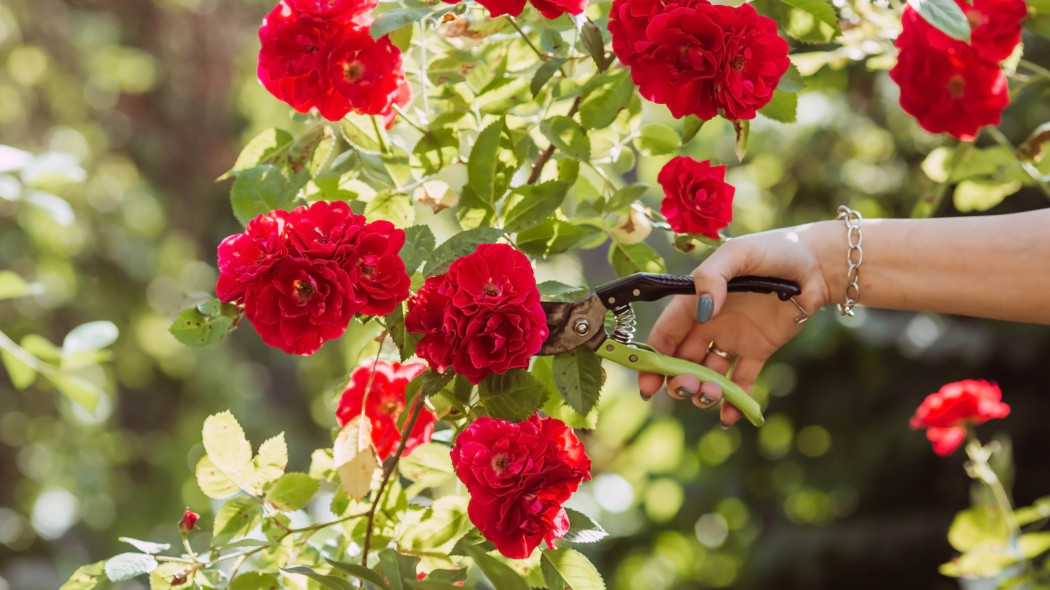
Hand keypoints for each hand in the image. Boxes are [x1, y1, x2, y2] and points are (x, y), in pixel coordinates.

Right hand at [638, 222, 836, 425]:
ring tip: (712, 396)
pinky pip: (741, 380)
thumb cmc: (775, 250)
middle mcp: (709, 323)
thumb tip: (701, 312)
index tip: (648, 385)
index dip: (653, 360)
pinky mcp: (758, 351)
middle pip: (683, 360)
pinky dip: (735, 401)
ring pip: (709, 374)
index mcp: (696, 301)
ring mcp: (733, 339)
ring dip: (704, 391)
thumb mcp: (738, 254)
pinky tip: (730, 417)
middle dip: (679, 380)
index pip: (666, 335)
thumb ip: (712, 278)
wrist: (818, 264)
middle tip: (688, 388)